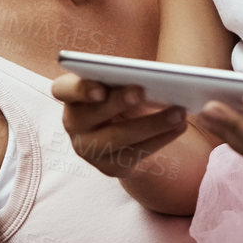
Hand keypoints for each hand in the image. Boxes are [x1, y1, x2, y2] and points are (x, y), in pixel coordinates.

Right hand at [51, 74, 188, 179]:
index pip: (62, 89)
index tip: (100, 88)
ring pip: (117, 138)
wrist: (134, 135)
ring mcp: (88, 149)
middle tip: (143, 91)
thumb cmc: (127, 99)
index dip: (79, 89)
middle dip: (117, 102)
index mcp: (73, 96)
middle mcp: (74, 124)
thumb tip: (155, 75)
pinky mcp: (109, 167)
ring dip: (151, 124)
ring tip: (179, 112)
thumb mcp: (124, 85)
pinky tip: (180, 127)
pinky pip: (135, 154)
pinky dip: (161, 139)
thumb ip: (127, 77)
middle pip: (91, 114)